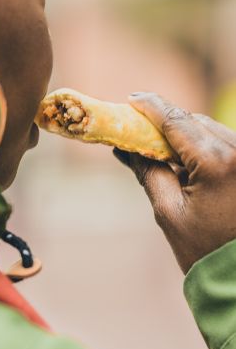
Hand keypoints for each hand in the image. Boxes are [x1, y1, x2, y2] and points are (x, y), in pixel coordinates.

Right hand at [113, 92, 235, 273]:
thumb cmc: (204, 250)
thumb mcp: (167, 211)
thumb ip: (148, 172)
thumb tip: (125, 148)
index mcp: (217, 163)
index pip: (177, 121)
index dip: (151, 107)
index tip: (132, 98)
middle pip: (193, 121)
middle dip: (165, 122)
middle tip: (138, 127)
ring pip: (210, 129)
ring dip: (184, 133)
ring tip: (159, 148)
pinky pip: (223, 143)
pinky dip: (200, 145)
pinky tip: (184, 159)